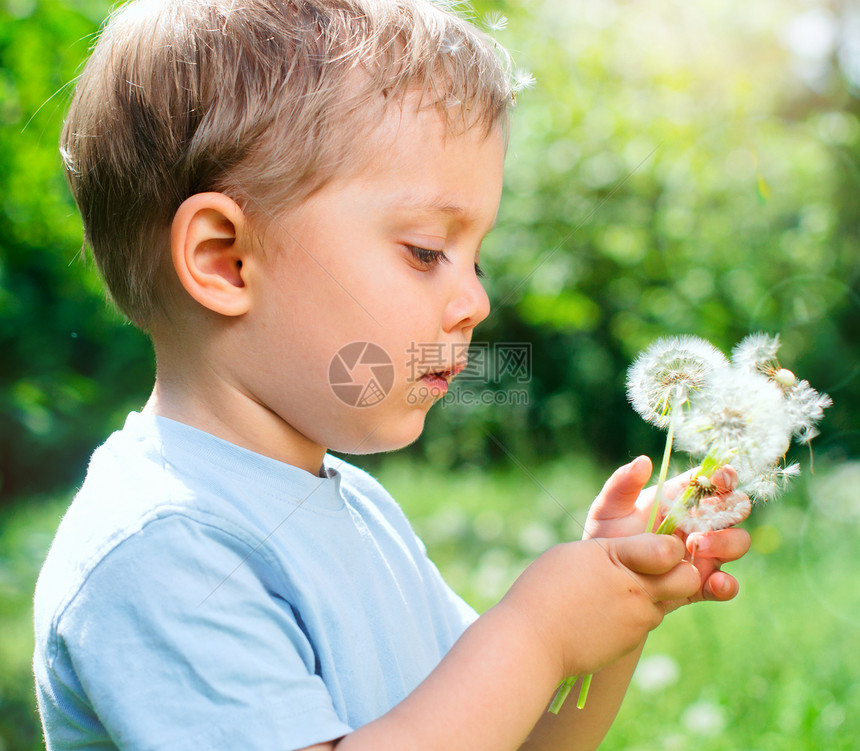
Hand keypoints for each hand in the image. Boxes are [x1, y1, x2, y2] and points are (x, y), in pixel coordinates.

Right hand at [503, 533, 699, 677]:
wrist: (530, 642)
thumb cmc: (545, 588)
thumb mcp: (578, 553)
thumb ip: (614, 549)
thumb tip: (633, 553)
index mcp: (621, 560)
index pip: (671, 549)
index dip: (668, 545)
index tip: (653, 544)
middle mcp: (638, 592)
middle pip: (686, 580)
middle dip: (678, 572)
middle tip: (653, 567)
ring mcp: (637, 622)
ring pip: (665, 603)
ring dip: (652, 595)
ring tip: (613, 591)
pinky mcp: (629, 644)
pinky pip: (642, 623)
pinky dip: (630, 615)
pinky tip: (601, 613)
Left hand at [583, 457, 750, 607]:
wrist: (602, 580)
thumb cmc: (608, 536)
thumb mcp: (609, 508)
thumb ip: (623, 484)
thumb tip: (643, 461)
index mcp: (680, 498)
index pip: (713, 480)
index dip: (724, 476)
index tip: (721, 479)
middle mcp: (699, 522)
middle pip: (735, 508)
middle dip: (730, 510)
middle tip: (702, 520)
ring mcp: (705, 553)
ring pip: (738, 542)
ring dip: (725, 543)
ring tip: (695, 546)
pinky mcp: (702, 584)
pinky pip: (726, 586)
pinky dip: (726, 585)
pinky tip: (713, 583)